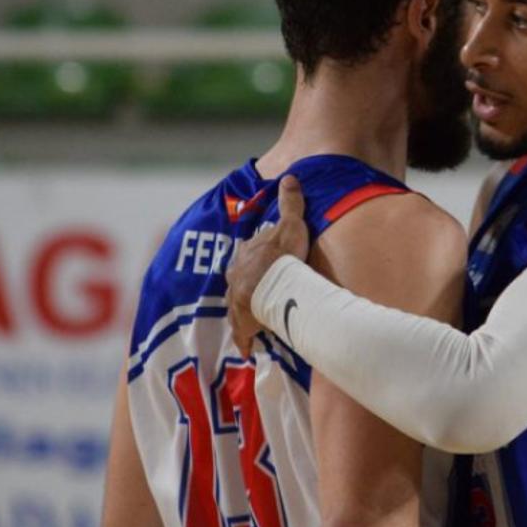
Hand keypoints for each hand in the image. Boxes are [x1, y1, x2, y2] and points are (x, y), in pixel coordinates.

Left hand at [226, 176, 309, 356]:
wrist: (274, 283)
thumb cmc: (282, 254)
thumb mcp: (291, 223)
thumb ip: (290, 202)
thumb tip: (289, 177)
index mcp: (244, 256)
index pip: (245, 258)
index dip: (254, 263)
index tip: (261, 268)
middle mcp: (235, 278)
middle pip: (237, 283)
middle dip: (244, 290)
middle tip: (256, 297)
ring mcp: (236, 301)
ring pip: (237, 309)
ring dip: (243, 316)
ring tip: (252, 324)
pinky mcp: (242, 322)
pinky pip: (242, 333)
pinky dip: (245, 340)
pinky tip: (247, 349)